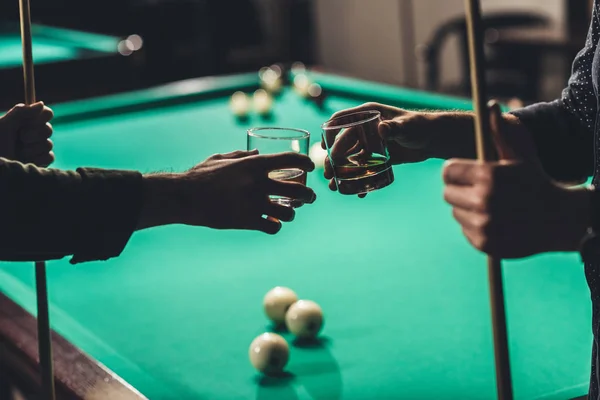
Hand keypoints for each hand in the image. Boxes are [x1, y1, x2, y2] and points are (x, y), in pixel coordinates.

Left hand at [0, 102, 53, 166]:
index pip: (46, 113)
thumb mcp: (4, 126)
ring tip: (19, 153)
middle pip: (49, 129)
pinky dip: (38, 159)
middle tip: (20, 138)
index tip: (30, 121)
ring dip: (32, 149)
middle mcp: (34, 133)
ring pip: (48, 144)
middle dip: (34, 134)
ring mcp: (39, 148)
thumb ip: (21, 112)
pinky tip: (26, 160)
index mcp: (26, 122)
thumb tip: (40, 103)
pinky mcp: (42, 161)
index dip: (42, 117)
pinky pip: (49, 157)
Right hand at [138, 150, 316, 233]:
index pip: (290, 160)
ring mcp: (254, 203)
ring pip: (289, 212)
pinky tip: (272, 225)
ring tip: (288, 213)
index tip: (310, 167)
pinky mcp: (246, 221)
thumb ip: (241, 155)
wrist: (184, 196)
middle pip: (298, 190)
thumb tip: (257, 151)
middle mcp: (258, 183)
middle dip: (309, 195)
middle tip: (310, 198)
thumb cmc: (200, 175)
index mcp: (254, 164)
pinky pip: (272, 227)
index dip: (305, 162)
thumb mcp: (221, 158)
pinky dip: (275, 227)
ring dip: (291, 213)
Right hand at [321, 103, 428, 193]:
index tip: (325, 148)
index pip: (341, 121)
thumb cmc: (421, 125)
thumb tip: (382, 129)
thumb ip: (395, 127)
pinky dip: (359, 180)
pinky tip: (358, 192)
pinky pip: (362, 169)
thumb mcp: (407, 126)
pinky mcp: (376, 157)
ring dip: (341, 173)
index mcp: (367, 116)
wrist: (433, 139)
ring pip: (349, 159)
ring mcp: (369, 144)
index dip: (330, 133)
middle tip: (328, 175)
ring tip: (335, 187)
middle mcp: (364, 129)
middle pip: (341, 144)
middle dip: (332, 160)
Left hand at [442, 103, 589, 258]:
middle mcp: (484, 201)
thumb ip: (500, 132)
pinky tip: (494, 221)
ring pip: (456, 212)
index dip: (456, 171)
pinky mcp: (484, 243)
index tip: (466, 173)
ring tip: (491, 206)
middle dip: (460, 189)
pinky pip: (465, 230)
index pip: (448, 171)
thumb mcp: (520, 154)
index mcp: (488, 176)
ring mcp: (483, 224)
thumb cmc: (536, 181)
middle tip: (478, 190)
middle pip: (447, 193)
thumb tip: (490, 105)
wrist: (560, 219)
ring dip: (467, 208)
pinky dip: (474, 227)